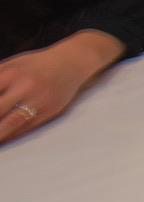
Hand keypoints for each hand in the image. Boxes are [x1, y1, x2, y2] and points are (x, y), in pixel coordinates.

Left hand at [0, 34, 119, 147]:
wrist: (78, 60)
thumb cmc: (41, 61)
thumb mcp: (14, 63)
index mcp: (11, 73)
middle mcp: (24, 87)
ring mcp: (38, 101)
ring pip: (9, 125)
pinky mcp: (49, 112)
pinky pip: (26, 129)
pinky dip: (12, 137)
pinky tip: (4, 141)